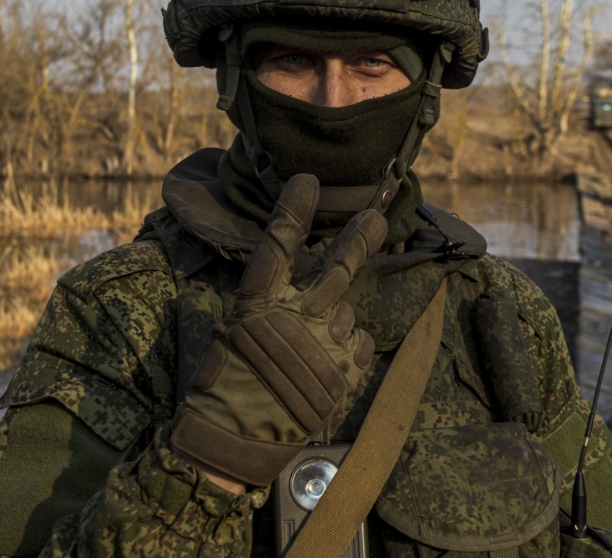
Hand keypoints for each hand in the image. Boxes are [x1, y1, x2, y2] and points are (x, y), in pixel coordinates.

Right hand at [170, 174, 385, 487]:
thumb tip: (288, 284)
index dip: (293, 211)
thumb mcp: (231, 334)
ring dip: (333, 323)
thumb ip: (263, 306)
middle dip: (361, 238)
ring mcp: (326, 341)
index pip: (278, 246)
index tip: (308, 180)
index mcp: (259, 303)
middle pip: (339, 267)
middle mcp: (297, 315)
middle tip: (378, 215)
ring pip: (346, 312)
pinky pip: (359, 342)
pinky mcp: (346, 368)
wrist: (236, 439)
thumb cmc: (224, 385)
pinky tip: (325, 364)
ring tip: (308, 350)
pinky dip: (347, 347)